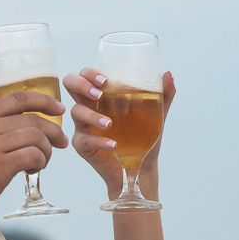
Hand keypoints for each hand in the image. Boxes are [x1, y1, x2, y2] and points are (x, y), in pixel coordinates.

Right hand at [0, 92, 67, 210]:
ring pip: (36, 137)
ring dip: (46, 151)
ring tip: (41, 162)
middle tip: (61, 143)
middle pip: (32, 119)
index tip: (59, 108)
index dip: (44, 101)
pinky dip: (40, 162)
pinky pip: (33, 155)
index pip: (18, 99)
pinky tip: (32, 169)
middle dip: (53, 131)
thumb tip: (32, 121)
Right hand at [62, 68, 175, 198]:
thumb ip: (162, 95)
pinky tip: (113, 144)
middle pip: (70, 84)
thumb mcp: (156, 114)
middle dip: (81, 85)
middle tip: (99, 95)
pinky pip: (85, 139)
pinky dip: (99, 141)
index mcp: (101, 95)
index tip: (105, 80)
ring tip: (109, 124)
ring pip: (76, 112)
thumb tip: (168, 74)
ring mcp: (82, 125)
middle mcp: (88, 106)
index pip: (86, 75)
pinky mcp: (82, 145)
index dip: (89, 73)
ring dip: (92, 116)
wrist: (141, 166)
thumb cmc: (143, 136)